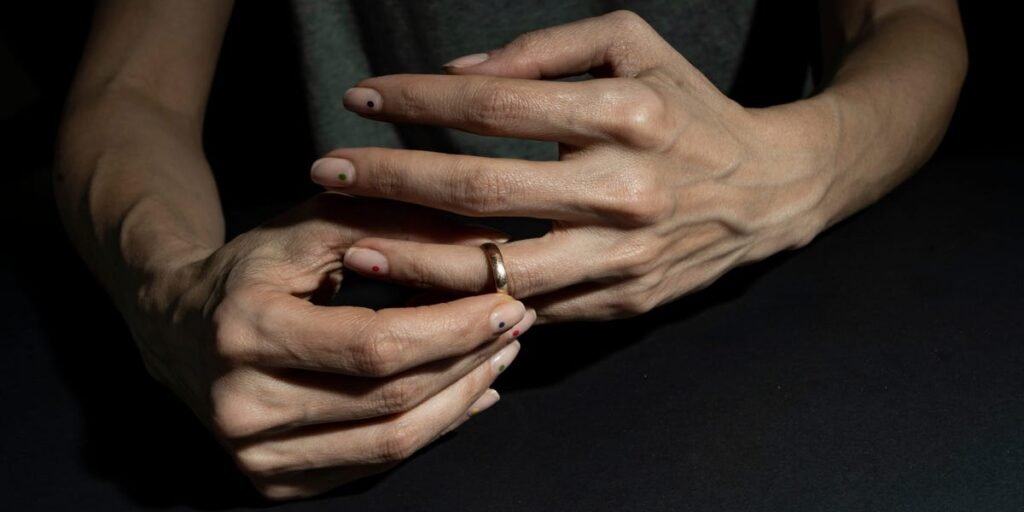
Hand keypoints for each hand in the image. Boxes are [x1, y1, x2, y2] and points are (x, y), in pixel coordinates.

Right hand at [124, 194, 533, 499]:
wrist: (174, 326)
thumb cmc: (252, 270)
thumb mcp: (310, 229)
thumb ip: (392, 227)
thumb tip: (487, 246)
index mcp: (246, 333)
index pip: (375, 346)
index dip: (452, 329)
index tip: (507, 302)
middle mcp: (242, 406)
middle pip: (390, 401)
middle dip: (468, 362)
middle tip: (517, 325)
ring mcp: (255, 456)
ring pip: (391, 443)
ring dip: (461, 399)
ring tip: (500, 357)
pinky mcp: (272, 481)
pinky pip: (373, 465)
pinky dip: (432, 430)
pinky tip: (465, 395)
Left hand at [310, 11, 835, 321]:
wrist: (770, 193)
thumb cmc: (689, 109)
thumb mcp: (635, 46)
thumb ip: (545, 49)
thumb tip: (458, 74)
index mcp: (628, 116)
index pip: (497, 108)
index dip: (418, 100)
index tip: (360, 99)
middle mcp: (625, 192)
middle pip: (483, 192)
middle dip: (392, 181)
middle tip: (326, 171)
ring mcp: (622, 259)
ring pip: (496, 270)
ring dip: (413, 259)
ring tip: (351, 242)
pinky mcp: (620, 305)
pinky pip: (527, 308)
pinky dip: (467, 300)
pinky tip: (418, 287)